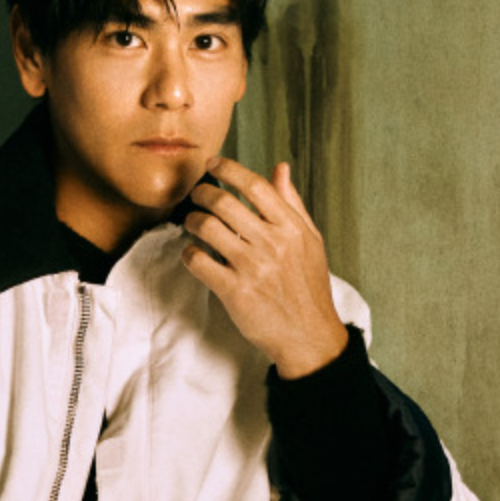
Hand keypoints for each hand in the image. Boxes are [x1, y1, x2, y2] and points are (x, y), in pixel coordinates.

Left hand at [181, 157, 347, 378]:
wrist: (309, 336)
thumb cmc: (308, 286)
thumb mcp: (310, 241)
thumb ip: (292, 203)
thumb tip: (280, 168)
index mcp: (291, 228)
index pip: (256, 185)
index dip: (229, 169)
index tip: (212, 164)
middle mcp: (272, 244)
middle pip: (224, 202)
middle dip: (202, 192)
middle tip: (196, 194)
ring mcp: (252, 267)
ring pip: (207, 228)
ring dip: (191, 220)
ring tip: (191, 221)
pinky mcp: (234, 291)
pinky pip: (198, 262)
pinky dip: (189, 253)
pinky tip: (192, 254)